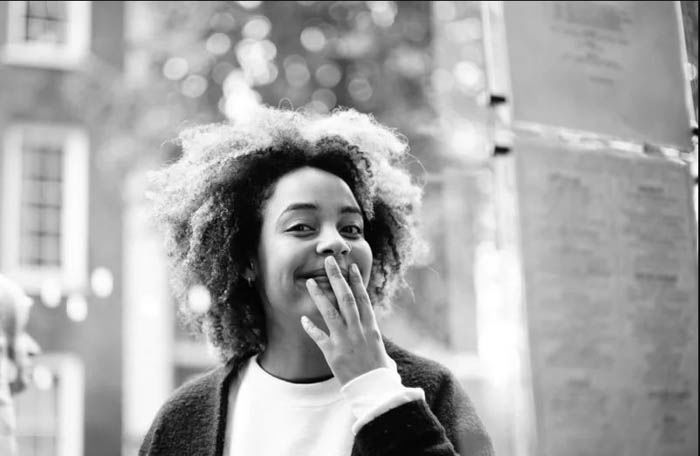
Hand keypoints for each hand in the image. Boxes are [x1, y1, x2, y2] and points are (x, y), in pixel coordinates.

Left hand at [301, 256, 390, 384]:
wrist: (376, 390)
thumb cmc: (381, 371)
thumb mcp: (380, 348)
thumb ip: (372, 335)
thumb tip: (371, 328)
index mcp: (371, 327)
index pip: (362, 298)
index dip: (356, 281)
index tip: (350, 266)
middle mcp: (358, 330)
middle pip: (346, 298)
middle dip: (337, 278)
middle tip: (329, 262)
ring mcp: (345, 340)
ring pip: (330, 312)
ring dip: (319, 296)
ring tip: (311, 281)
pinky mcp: (333, 354)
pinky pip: (319, 338)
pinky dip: (310, 328)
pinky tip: (302, 319)